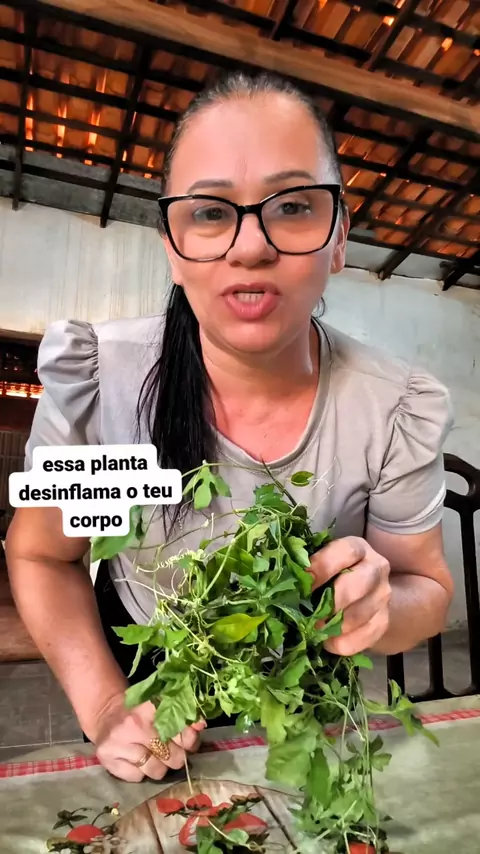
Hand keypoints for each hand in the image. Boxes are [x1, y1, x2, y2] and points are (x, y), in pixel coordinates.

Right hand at [92, 693, 204, 781]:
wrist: (106, 714)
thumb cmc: (139, 711)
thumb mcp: (159, 707)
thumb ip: (181, 716)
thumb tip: (201, 725)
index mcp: (149, 706)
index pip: (179, 728)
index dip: (189, 738)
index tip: (190, 741)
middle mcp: (134, 725)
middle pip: (172, 754)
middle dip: (177, 756)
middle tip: (173, 752)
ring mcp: (119, 744)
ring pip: (156, 770)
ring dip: (161, 767)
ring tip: (155, 757)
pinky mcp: (109, 761)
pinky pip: (137, 778)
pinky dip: (141, 773)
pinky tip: (138, 761)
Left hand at [309, 536, 391, 655]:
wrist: (367, 591)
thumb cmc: (334, 572)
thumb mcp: (324, 560)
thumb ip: (308, 566)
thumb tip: (282, 580)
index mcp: (358, 548)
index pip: (346, 552)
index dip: (322, 566)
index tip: (302, 582)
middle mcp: (376, 568)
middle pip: (357, 584)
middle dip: (330, 602)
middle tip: (308, 614)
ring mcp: (383, 596)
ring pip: (360, 615)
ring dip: (333, 626)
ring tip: (313, 630)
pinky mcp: (384, 620)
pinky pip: (365, 636)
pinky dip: (343, 643)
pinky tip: (327, 642)